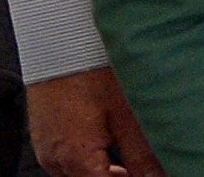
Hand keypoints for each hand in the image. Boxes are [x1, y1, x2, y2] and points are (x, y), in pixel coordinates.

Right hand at [27, 68, 163, 176]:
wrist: (60, 40)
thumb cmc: (92, 70)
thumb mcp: (128, 114)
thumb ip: (144, 155)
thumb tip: (158, 176)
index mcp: (76, 159)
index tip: (154, 173)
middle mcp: (55, 158)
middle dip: (124, 176)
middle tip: (150, 165)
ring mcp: (47, 147)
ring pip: (82, 173)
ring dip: (107, 169)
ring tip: (135, 154)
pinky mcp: (45, 135)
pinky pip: (70, 158)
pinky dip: (93, 157)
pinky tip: (113, 141)